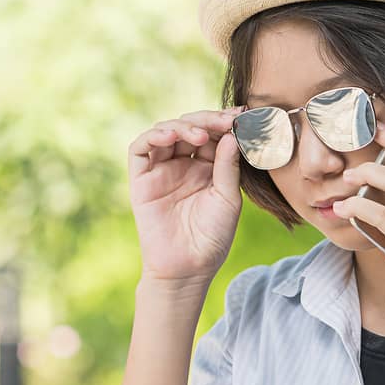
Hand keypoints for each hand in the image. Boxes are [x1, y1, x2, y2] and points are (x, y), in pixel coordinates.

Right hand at [128, 108, 244, 282]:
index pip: (213, 135)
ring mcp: (161, 170)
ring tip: (201, 135)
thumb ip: (228, 166)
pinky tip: (172, 136)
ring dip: (184, 126)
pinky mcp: (141, 178)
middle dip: (208, 120)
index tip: (243, 116)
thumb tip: (231, 134)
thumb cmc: (212, 238)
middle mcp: (183, 165)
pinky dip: (154, 135)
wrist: (187, 268)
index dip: (225, 123)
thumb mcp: (228, 199)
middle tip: (226, 121)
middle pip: (191, 127)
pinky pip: (141, 148)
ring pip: (167, 131)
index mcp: (207, 168)